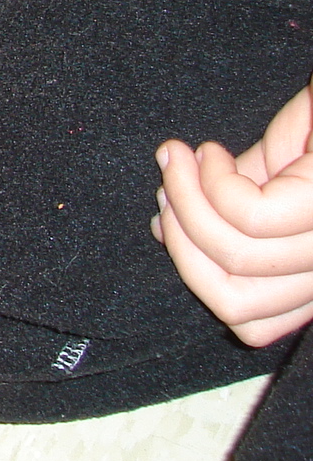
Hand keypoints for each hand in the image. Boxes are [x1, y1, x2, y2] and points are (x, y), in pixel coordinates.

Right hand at [154, 86, 312, 346]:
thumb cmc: (311, 134)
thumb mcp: (269, 182)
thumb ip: (224, 210)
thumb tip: (163, 228)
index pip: (253, 326)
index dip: (194, 277)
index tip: (165, 218)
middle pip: (236, 303)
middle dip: (180, 243)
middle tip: (166, 185)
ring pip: (237, 258)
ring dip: (186, 203)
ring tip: (180, 159)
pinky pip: (248, 214)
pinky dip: (210, 182)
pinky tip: (212, 153)